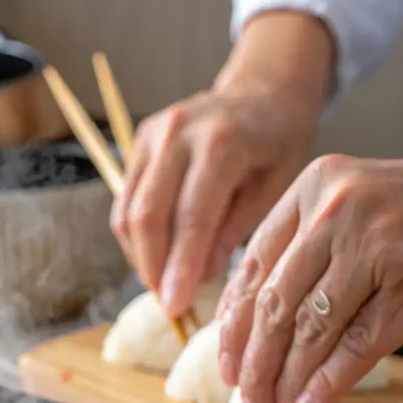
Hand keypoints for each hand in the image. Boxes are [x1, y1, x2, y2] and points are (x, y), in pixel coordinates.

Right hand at [110, 12, 333, 316]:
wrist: (261, 94)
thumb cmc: (276, 146)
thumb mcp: (274, 190)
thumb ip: (235, 231)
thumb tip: (201, 278)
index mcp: (221, 142)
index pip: (191, 216)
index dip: (180, 267)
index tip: (177, 307)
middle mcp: (178, 132)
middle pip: (148, 215)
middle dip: (154, 270)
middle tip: (169, 306)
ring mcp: (152, 135)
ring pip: (129, 212)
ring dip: (142, 258)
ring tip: (165, 287)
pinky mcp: (138, 144)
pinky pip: (126, 202)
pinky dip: (137, 240)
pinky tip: (159, 260)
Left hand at [219, 154, 402, 402]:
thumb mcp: (347, 210)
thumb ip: (299, 254)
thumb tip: (247, 332)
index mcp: (312, 190)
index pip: (253, 269)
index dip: (234, 329)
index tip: (227, 370)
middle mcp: (336, 213)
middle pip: (275, 307)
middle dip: (257, 369)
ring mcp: (376, 250)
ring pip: (311, 332)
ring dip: (289, 385)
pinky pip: (355, 347)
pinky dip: (328, 384)